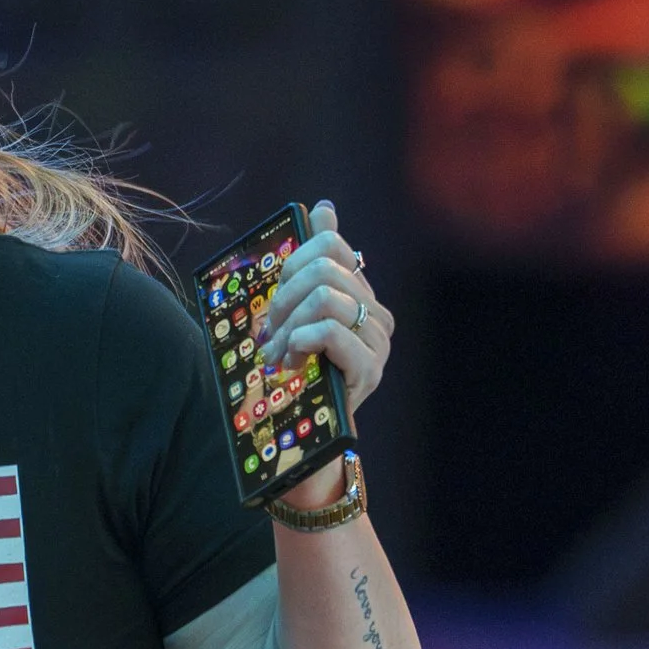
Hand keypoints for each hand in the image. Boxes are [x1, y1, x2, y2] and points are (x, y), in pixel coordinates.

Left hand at [261, 200, 392, 416]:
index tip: (277, 302)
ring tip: (278, 354)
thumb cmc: (294, 376)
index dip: (293, 266)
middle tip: (269, 335)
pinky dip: (300, 341)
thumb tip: (325, 209)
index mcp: (361, 296)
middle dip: (283, 300)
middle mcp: (377, 316)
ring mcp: (378, 343)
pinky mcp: (370, 370)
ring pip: (324, 297)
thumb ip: (310, 264)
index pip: (333, 246)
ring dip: (288, 325)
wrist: (304, 440)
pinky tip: (291, 361)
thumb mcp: (295, 316)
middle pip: (323, 270)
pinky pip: (329, 330)